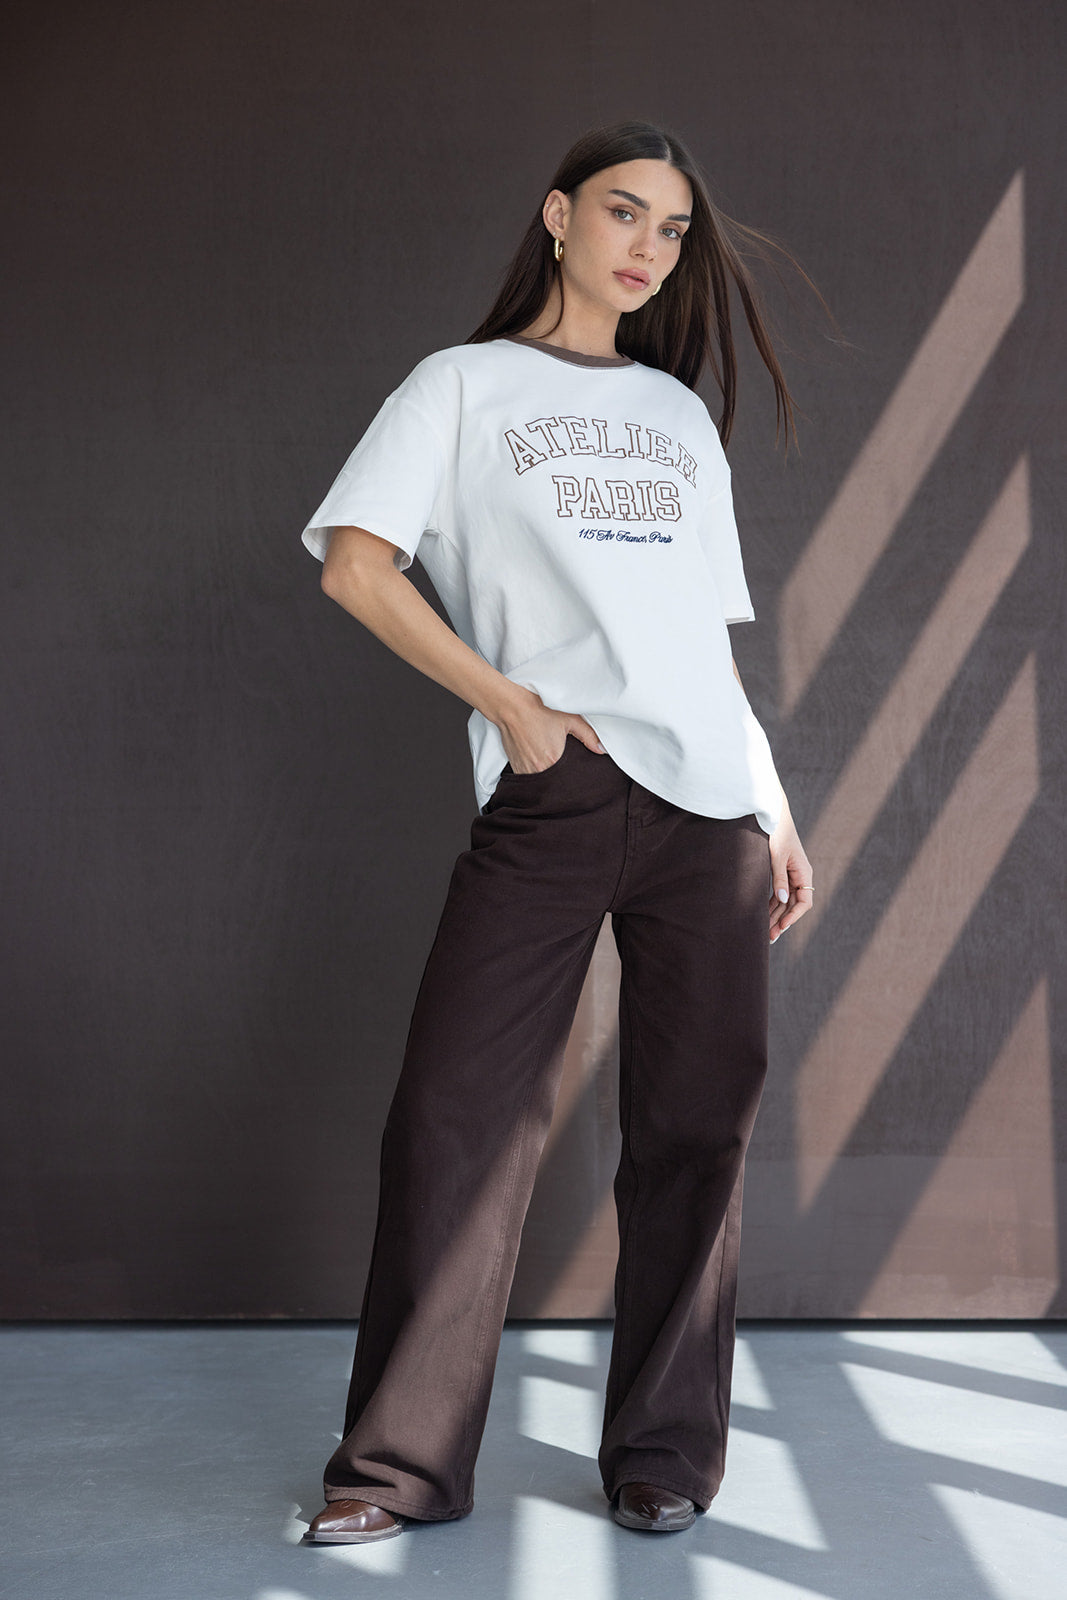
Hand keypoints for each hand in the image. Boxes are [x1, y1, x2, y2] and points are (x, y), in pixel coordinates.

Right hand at [499, 691, 605, 774]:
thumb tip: (602, 749)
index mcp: (554, 761)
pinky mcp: (515, 768)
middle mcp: (538, 770)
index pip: (569, 778)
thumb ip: (588, 735)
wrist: (511, 706)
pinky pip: (528, 778)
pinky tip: (538, 760)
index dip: (574, 776)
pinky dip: (535, 773)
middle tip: (563, 765)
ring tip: (549, 762)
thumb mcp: (570, 719)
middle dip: (561, 777)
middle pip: (555, 782)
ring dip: (547, 776)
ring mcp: (525, 770)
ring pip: (541, 782)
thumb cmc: (539, 710)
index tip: (576, 771)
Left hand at [767, 798, 812, 943]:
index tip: (782, 926)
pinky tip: (762, 917)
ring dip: (775, 916)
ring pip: (785, 902)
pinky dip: (771, 905)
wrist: (773, 815)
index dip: (794, 916)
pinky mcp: (780, 873)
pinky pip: (778, 894)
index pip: (804, 901)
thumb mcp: (777, 855)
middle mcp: (799, 876)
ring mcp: (790, 875)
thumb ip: (780, 878)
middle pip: (793, 905)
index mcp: (804, 872)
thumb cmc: (778, 832)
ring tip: (765, 933)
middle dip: (781, 921)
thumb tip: (783, 899)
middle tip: (769, 938)